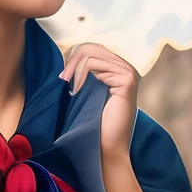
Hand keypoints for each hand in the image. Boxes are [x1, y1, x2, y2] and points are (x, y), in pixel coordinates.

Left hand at [59, 41, 139, 160]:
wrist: (105, 145)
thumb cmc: (93, 120)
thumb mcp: (87, 88)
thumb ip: (84, 68)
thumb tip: (69, 50)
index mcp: (119, 66)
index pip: (94, 47)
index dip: (74, 56)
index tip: (63, 76)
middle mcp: (127, 65)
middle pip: (92, 46)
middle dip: (72, 61)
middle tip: (62, 79)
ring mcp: (129, 71)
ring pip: (91, 53)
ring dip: (74, 69)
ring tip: (69, 86)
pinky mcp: (127, 79)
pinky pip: (94, 63)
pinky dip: (80, 75)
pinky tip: (77, 91)